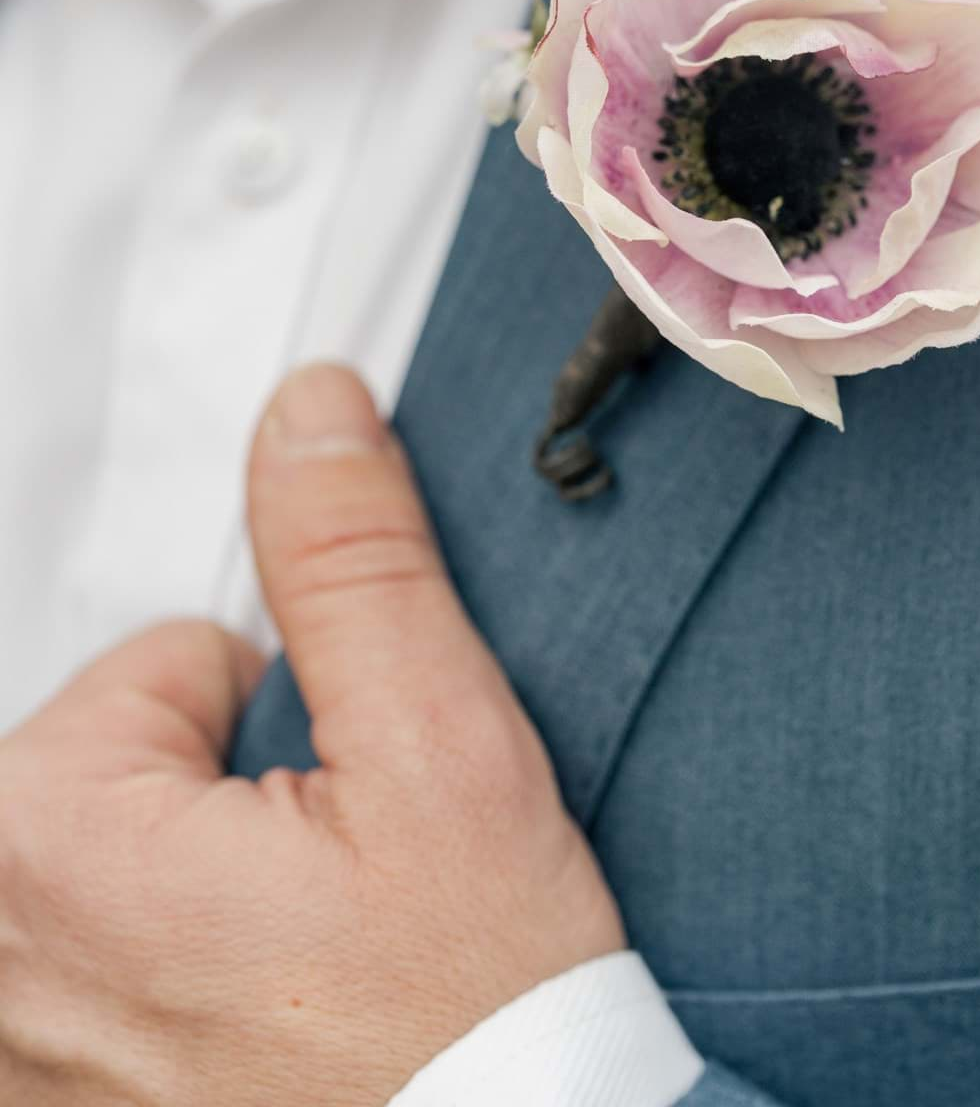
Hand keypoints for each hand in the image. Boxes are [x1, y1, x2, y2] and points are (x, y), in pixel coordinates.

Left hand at [0, 364, 625, 1105]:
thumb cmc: (460, 1030)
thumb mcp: (438, 754)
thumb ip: (353, 564)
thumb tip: (309, 416)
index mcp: (48, 836)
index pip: (176, 655)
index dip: (295, 720)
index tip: (345, 822)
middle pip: (132, 762)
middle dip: (238, 806)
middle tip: (331, 907)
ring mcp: (15, 1042)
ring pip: (127, 865)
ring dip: (207, 902)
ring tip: (301, 984)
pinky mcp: (45, 1094)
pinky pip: (107, 972)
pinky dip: (176, 988)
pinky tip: (262, 1037)